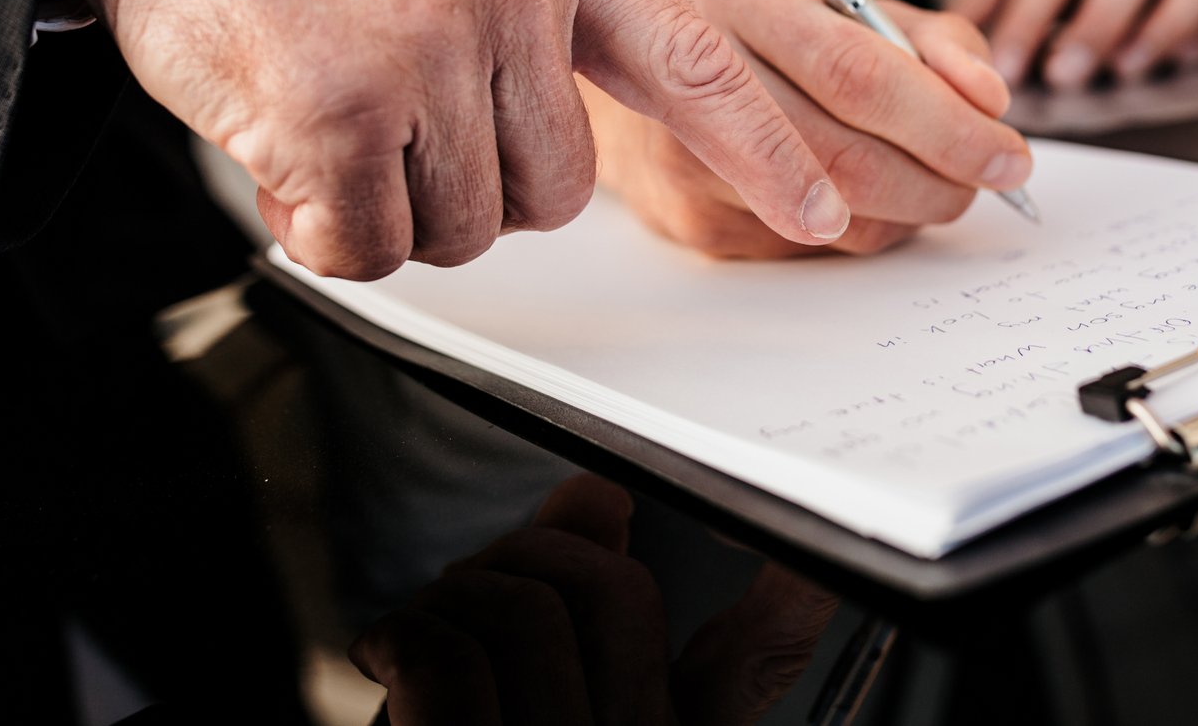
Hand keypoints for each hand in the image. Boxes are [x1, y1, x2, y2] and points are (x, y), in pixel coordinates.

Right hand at [51, 0, 846, 279]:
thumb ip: (529, 31)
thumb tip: (557, 173)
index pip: (695, 60)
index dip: (765, 146)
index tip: (825, 210)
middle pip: (551, 194)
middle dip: (470, 192)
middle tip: (386, 125)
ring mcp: (429, 47)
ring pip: (459, 232)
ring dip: (384, 208)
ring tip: (323, 111)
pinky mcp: (343, 110)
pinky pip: (367, 249)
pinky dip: (317, 229)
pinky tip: (278, 146)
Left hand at [351, 474, 838, 725]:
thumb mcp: (546, 702)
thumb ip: (581, 599)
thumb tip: (598, 495)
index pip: (761, 658)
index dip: (796, 585)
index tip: (810, 533)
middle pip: (614, 590)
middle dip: (528, 550)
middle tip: (479, 583)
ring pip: (523, 609)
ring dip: (452, 594)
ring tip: (423, 631)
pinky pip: (448, 659)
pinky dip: (404, 631)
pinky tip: (387, 651)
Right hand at [580, 0, 1033, 257]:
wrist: (657, 75)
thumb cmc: (777, 39)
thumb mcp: (853, 8)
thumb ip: (934, 41)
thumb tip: (986, 100)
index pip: (857, 71)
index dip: (943, 122)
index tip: (1007, 149)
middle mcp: (698, 66)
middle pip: (843, 157)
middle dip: (940, 179)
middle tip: (989, 180)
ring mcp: (682, 151)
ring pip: (832, 213)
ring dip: (910, 210)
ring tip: (934, 182)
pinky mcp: (689, 216)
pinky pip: (809, 247)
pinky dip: (867, 228)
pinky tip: (871, 196)